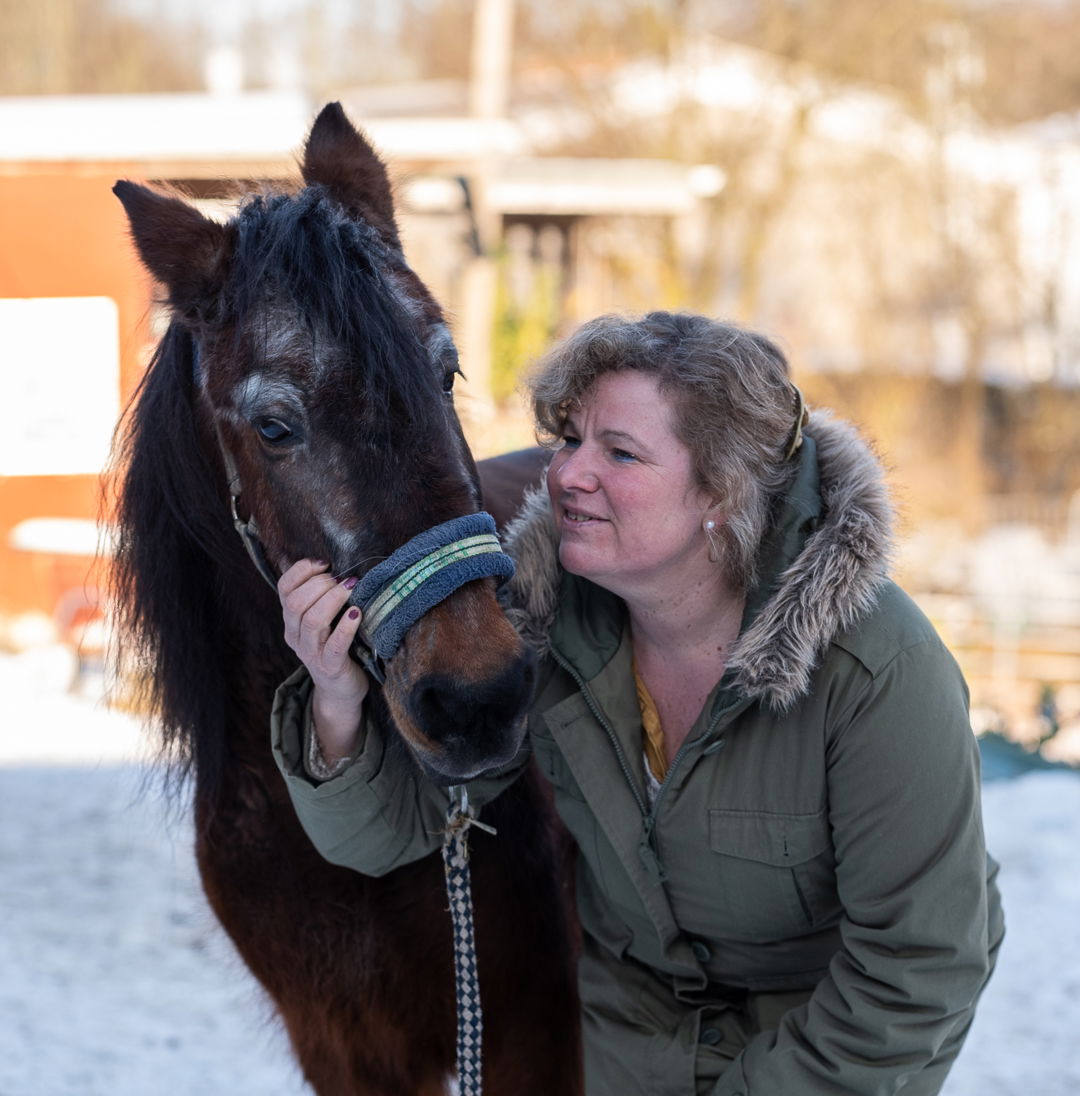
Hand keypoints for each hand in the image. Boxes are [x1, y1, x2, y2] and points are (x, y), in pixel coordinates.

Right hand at [278, 559, 368, 762]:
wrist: (339, 689)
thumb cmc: (334, 644)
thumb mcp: (322, 619)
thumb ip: (320, 596)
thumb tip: (335, 565)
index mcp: (290, 619)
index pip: (284, 588)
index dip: (302, 570)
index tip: (325, 563)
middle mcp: (294, 635)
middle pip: (296, 603)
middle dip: (320, 585)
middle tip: (343, 581)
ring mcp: (310, 653)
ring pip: (312, 621)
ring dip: (332, 600)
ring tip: (350, 590)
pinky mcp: (330, 667)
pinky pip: (335, 645)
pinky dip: (346, 627)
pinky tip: (357, 614)